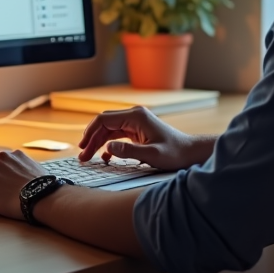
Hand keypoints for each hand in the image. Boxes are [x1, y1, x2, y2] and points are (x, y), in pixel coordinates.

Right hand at [77, 106, 214, 170]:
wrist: (190, 152)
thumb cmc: (175, 153)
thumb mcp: (152, 155)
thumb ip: (129, 151)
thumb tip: (108, 147)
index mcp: (136, 116)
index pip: (104, 120)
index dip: (90, 133)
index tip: (82, 148)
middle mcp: (134, 115)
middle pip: (104, 123)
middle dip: (91, 139)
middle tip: (83, 156)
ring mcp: (135, 122)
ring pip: (109, 129)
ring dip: (98, 142)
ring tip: (88, 157)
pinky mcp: (137, 130)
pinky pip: (117, 134)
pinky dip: (108, 144)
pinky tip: (105, 156)